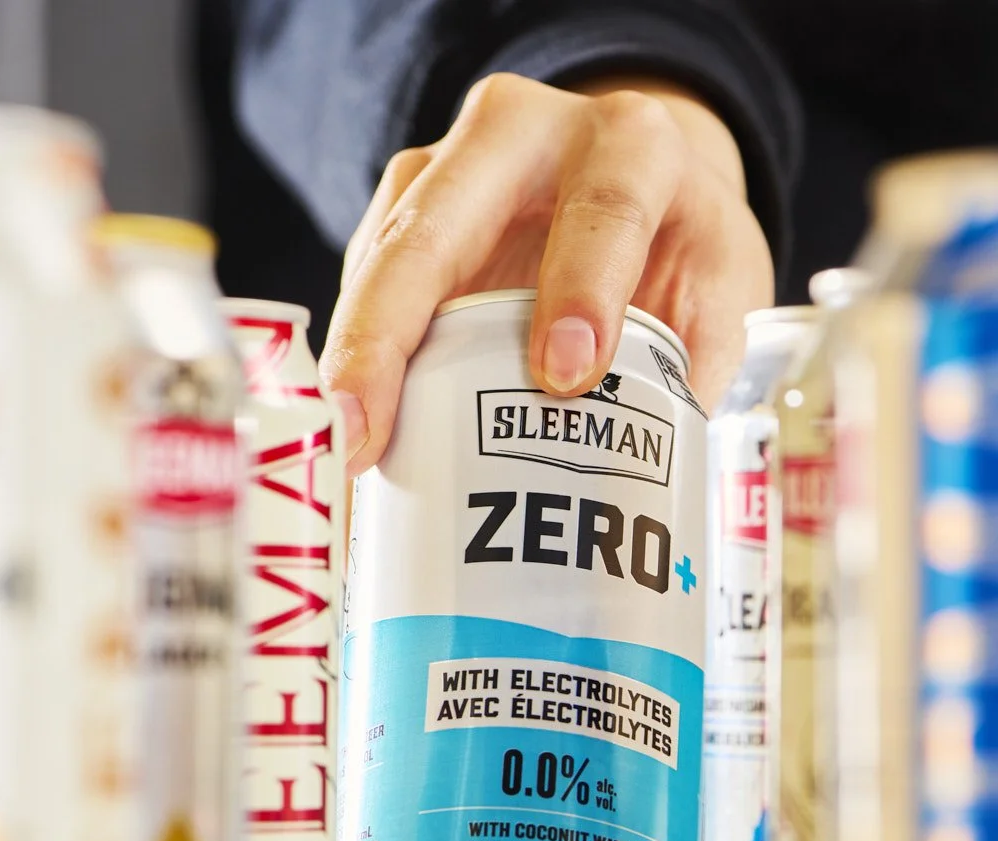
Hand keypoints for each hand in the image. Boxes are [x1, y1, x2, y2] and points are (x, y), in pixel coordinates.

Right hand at [321, 72, 773, 476]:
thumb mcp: (721, 294)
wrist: (643, 185)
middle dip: (392, 329)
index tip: (563, 377)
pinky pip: (367, 284)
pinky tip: (350, 422)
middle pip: (436, 225)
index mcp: (631, 147)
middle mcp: (525, 135)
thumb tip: (642, 478)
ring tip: (345, 443)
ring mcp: (447, 169)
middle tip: (369, 427)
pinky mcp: (405, 214)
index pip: (603, 209)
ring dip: (354, 354)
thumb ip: (692, 368)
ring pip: (383, 253)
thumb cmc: (682, 251)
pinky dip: (356, 357)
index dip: (580, 289)